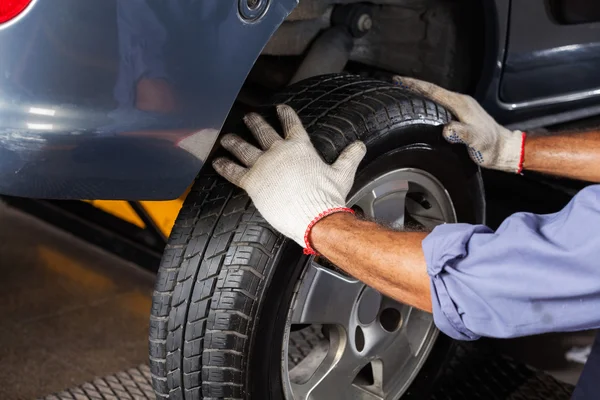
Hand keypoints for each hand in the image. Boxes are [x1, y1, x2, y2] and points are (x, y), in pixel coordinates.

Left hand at [212, 105, 365, 251]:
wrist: (313, 217)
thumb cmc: (328, 197)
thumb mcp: (343, 174)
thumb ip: (349, 157)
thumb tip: (360, 145)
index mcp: (300, 147)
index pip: (291, 124)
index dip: (285, 115)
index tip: (280, 108)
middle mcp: (279, 151)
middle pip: (263, 132)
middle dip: (255, 122)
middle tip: (249, 117)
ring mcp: (263, 165)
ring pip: (244, 148)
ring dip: (234, 141)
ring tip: (227, 137)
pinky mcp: (251, 182)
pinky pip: (234, 171)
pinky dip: (224, 166)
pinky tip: (216, 161)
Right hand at [393, 76, 525, 172]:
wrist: (504, 149)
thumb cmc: (490, 147)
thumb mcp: (476, 142)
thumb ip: (463, 134)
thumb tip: (447, 130)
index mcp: (461, 104)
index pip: (433, 91)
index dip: (415, 86)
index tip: (398, 81)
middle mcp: (460, 102)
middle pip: (432, 90)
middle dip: (413, 86)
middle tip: (395, 84)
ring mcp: (461, 107)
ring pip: (436, 96)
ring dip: (420, 93)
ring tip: (403, 93)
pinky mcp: (461, 113)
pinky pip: (440, 103)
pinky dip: (428, 101)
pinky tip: (421, 106)